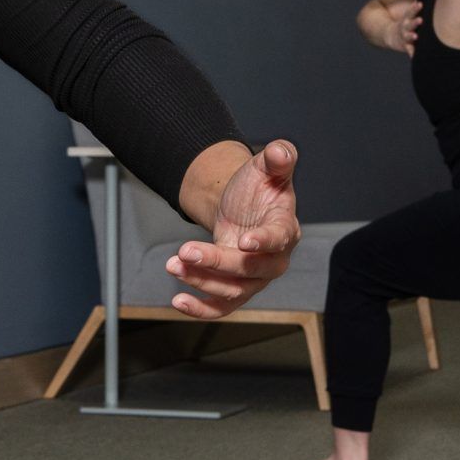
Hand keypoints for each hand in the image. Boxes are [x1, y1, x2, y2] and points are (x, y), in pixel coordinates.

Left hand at [164, 140, 297, 318]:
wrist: (242, 204)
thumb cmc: (258, 186)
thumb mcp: (266, 166)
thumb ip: (278, 157)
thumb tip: (281, 150)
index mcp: (286, 228)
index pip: (279, 238)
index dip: (263, 242)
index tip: (243, 241)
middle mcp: (274, 259)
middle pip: (250, 269)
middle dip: (217, 262)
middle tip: (185, 250)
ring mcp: (255, 278)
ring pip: (233, 290)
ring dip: (201, 281)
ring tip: (173, 264)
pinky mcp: (236, 287)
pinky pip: (222, 306)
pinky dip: (201, 309)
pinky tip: (178, 301)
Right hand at [392, 0, 422, 53]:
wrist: (391, 35)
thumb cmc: (407, 20)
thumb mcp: (411, 11)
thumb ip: (419, 0)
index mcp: (407, 18)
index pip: (410, 12)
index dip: (414, 8)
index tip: (419, 4)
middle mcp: (404, 27)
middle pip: (409, 23)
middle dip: (414, 22)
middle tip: (420, 20)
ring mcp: (404, 37)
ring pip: (408, 36)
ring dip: (411, 36)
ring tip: (415, 36)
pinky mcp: (406, 47)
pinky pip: (409, 51)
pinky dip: (412, 53)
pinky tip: (415, 57)